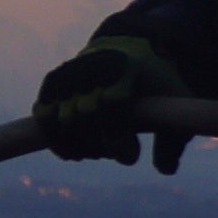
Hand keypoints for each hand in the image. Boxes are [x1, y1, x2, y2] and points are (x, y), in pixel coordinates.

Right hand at [31, 32, 188, 170]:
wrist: (126, 47)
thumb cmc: (154, 81)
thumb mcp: (173, 103)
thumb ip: (173, 138)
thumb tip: (166, 171)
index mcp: (126, 69)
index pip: (111, 107)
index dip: (117, 141)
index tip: (130, 156)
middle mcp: (93, 69)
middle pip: (85, 120)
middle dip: (100, 147)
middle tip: (115, 153)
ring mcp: (70, 74)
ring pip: (62, 122)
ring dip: (78, 147)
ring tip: (95, 154)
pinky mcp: (52, 82)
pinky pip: (44, 117)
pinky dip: (55, 140)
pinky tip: (74, 154)